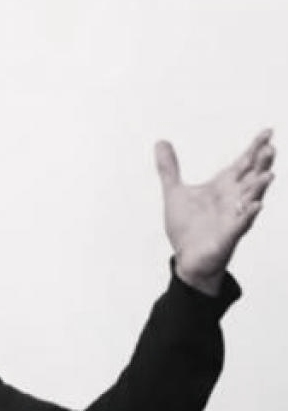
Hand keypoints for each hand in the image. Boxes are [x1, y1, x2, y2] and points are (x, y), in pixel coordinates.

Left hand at [155, 129, 275, 294]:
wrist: (187, 258)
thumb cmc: (187, 227)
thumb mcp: (174, 193)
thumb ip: (168, 168)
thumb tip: (160, 142)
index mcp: (223, 187)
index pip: (243, 163)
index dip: (255, 148)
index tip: (268, 131)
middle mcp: (233, 199)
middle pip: (252, 177)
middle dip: (262, 165)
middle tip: (270, 148)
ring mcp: (233, 217)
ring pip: (251, 199)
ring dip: (259, 188)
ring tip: (268, 175)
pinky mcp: (228, 235)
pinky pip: (241, 224)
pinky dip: (248, 215)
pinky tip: (256, 205)